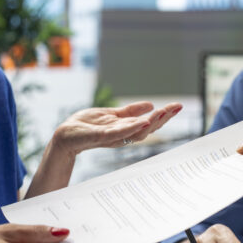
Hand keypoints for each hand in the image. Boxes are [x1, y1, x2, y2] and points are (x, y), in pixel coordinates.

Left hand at [52, 101, 182, 155]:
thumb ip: (130, 112)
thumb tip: (150, 105)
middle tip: (176, 108)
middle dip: (162, 119)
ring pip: (135, 132)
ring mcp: (111, 137)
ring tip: (162, 113)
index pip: (149, 123)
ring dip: (150, 123)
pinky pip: (117, 134)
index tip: (178, 106)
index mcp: (126, 129)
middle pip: (147, 129)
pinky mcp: (99, 136)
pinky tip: (141, 123)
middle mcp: (122, 135)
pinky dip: (130, 129)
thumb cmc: (86, 126)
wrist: (65, 136)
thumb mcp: (112, 115)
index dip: (164, 116)